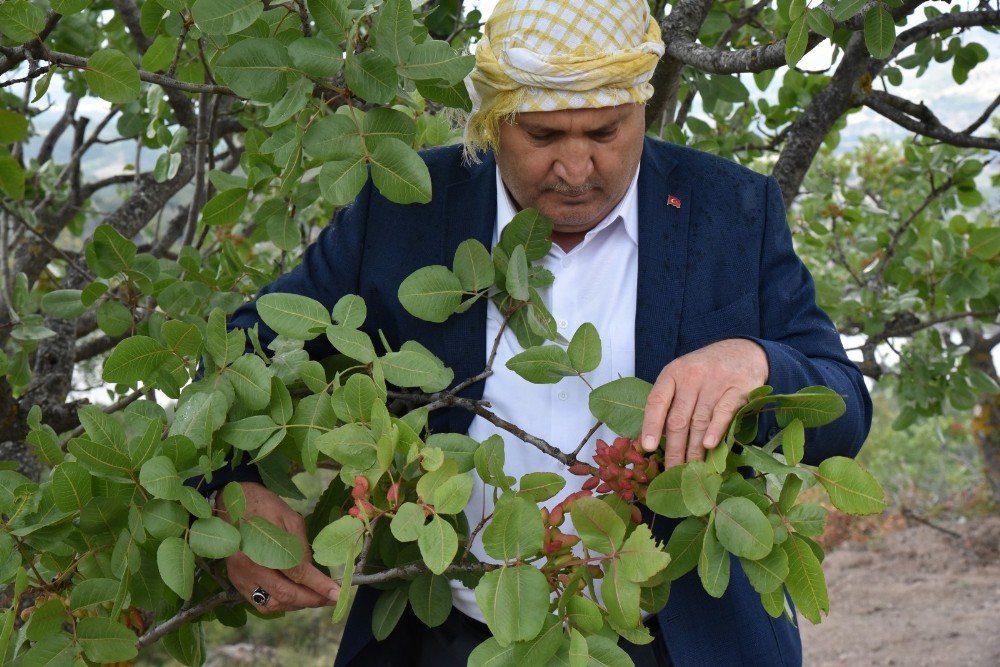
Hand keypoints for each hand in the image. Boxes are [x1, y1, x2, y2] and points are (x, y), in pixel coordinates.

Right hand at [217, 482, 339, 612]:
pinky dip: (280, 604)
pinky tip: (294, 598)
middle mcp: (248, 565)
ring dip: (296, 605)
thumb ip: (301, 547)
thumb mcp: (290, 518)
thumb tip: (313, 572)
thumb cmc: (265, 506)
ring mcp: (240, 576)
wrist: (234, 502)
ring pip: (271, 604)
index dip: (318, 585)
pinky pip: (259, 603)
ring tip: (315, 598)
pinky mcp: (236, 581)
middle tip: (331, 599)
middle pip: (284, 593)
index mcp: (263, 545)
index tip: (337, 593)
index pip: (296, 573)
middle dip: (311, 600)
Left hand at [639, 338, 767, 467]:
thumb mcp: (683, 377)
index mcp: (672, 373)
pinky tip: (710, 446)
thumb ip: (669, 402)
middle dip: (674, 449)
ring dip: (695, 448)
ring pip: (700, 420)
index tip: (647, 448)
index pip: (657, 401)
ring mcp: (716, 381)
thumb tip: (651, 439)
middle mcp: (692, 376)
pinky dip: (716, 430)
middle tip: (672, 471)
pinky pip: (724, 412)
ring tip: (691, 469)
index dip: (651, 425)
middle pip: (679, 418)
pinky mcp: (739, 387)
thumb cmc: (706, 371)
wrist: (744, 350)